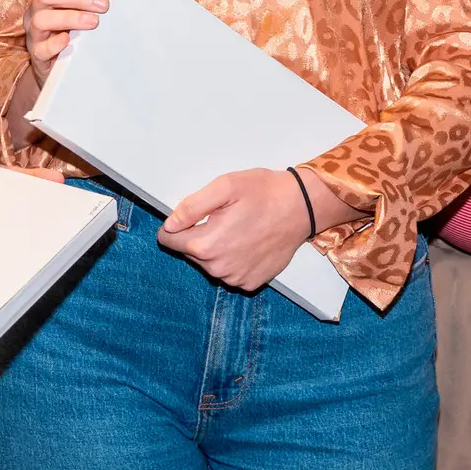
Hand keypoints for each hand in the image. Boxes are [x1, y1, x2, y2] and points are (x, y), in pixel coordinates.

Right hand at [25, 0, 110, 82]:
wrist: (58, 64)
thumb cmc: (70, 27)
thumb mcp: (78, 5)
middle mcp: (37, 8)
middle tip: (104, 6)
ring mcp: (34, 32)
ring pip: (41, 19)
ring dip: (69, 18)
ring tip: (94, 22)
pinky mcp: (37, 54)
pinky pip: (40, 48)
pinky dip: (55, 44)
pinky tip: (69, 41)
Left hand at [156, 167, 312, 290]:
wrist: (301, 207)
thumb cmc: (265, 193)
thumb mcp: (225, 187)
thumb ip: (191, 206)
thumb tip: (170, 224)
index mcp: (206, 244)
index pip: (168, 240)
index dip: (176, 225)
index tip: (192, 216)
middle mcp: (218, 268)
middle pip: (190, 252)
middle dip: (200, 235)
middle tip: (224, 217)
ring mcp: (235, 278)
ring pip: (210, 263)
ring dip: (218, 247)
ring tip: (240, 227)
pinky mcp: (251, 282)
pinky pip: (230, 271)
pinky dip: (235, 258)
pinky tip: (250, 242)